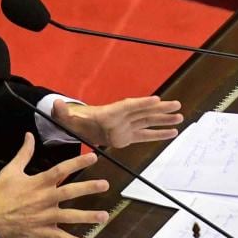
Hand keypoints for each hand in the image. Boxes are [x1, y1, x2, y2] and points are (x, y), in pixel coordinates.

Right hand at [0, 134, 108, 237]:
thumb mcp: (10, 171)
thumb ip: (24, 153)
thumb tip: (29, 136)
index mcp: (38, 183)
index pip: (61, 170)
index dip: (77, 162)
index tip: (93, 157)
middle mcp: (44, 199)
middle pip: (70, 192)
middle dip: (88, 188)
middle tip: (105, 185)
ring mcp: (44, 217)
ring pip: (70, 217)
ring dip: (88, 217)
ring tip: (104, 217)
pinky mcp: (41, 232)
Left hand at [53, 96, 182, 147]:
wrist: (79, 126)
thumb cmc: (74, 120)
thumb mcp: (65, 117)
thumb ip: (62, 111)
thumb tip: (56, 103)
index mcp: (109, 112)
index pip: (128, 106)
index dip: (141, 103)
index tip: (156, 100)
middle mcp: (122, 117)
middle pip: (144, 111)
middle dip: (159, 108)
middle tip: (176, 104)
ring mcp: (127, 126)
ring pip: (148, 121)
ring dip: (164, 119)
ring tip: (180, 116)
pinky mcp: (128, 137)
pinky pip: (146, 135)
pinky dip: (159, 134)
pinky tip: (173, 132)